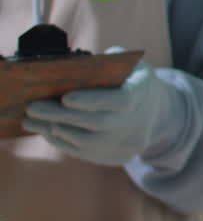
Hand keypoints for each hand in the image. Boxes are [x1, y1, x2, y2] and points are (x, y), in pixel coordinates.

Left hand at [23, 49, 171, 166]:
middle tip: (32, 108)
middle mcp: (140, 121)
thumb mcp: (126, 63)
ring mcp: (129, 143)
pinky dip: (62, 142)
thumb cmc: (130, 79)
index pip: (121, 101)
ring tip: (30, 121)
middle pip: (98, 123)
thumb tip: (67, 68)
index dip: (94, 101)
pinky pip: (85, 153)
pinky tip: (46, 130)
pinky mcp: (118, 158)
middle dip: (61, 116)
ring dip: (54, 130)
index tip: (65, 98)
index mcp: (144, 92)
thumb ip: (105, 63)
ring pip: (87, 142)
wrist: (154, 109)